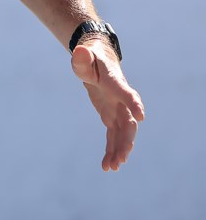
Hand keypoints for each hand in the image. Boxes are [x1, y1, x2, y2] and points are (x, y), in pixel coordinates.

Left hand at [71, 41, 144, 170]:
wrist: (98, 62)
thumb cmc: (90, 59)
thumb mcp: (83, 59)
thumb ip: (82, 59)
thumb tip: (79, 52)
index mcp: (115, 84)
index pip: (126, 93)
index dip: (133, 103)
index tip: (140, 116)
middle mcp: (121, 100)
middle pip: (128, 122)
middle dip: (126, 140)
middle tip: (122, 157)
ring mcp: (118, 110)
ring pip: (122, 134)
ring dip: (119, 150)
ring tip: (113, 167)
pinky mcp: (111, 117)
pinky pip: (113, 137)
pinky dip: (111, 150)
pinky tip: (107, 166)